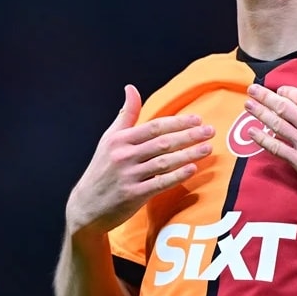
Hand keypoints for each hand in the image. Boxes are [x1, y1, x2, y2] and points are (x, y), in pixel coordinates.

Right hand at [66, 84, 214, 235]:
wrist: (86, 206)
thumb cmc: (102, 169)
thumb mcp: (109, 139)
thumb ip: (125, 115)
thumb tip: (131, 88)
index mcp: (119, 139)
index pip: (154, 126)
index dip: (177, 122)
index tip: (197, 119)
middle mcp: (124, 155)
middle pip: (162, 142)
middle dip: (189, 135)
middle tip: (210, 131)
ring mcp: (128, 176)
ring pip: (164, 162)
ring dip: (188, 154)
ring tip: (208, 148)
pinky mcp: (133, 195)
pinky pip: (159, 184)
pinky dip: (177, 176)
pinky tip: (193, 169)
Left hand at [245, 64, 296, 215]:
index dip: (288, 91)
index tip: (279, 90)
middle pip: (283, 107)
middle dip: (266, 96)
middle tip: (252, 89)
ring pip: (276, 125)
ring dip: (259, 113)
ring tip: (247, 104)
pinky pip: (276, 148)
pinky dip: (262, 140)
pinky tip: (251, 132)